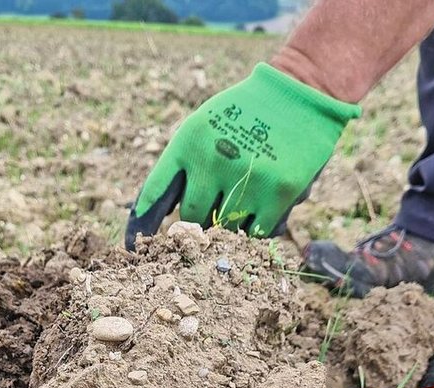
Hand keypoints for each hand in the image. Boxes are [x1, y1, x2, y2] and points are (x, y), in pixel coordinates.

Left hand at [125, 63, 359, 248]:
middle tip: (211, 214)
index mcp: (188, 141)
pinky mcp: (280, 193)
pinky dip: (255, 226)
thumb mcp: (203, 126)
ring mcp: (247, 178)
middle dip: (197, 222)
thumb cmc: (243, 114)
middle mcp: (214, 160)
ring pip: (225, 228)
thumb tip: (158, 216)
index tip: (134, 247)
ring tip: (243, 200)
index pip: (155, 191)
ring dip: (229, 224)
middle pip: (192, 218)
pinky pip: (256, 232)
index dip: (142, 224)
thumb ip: (182, 166)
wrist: (298, 95)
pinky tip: (262, 207)